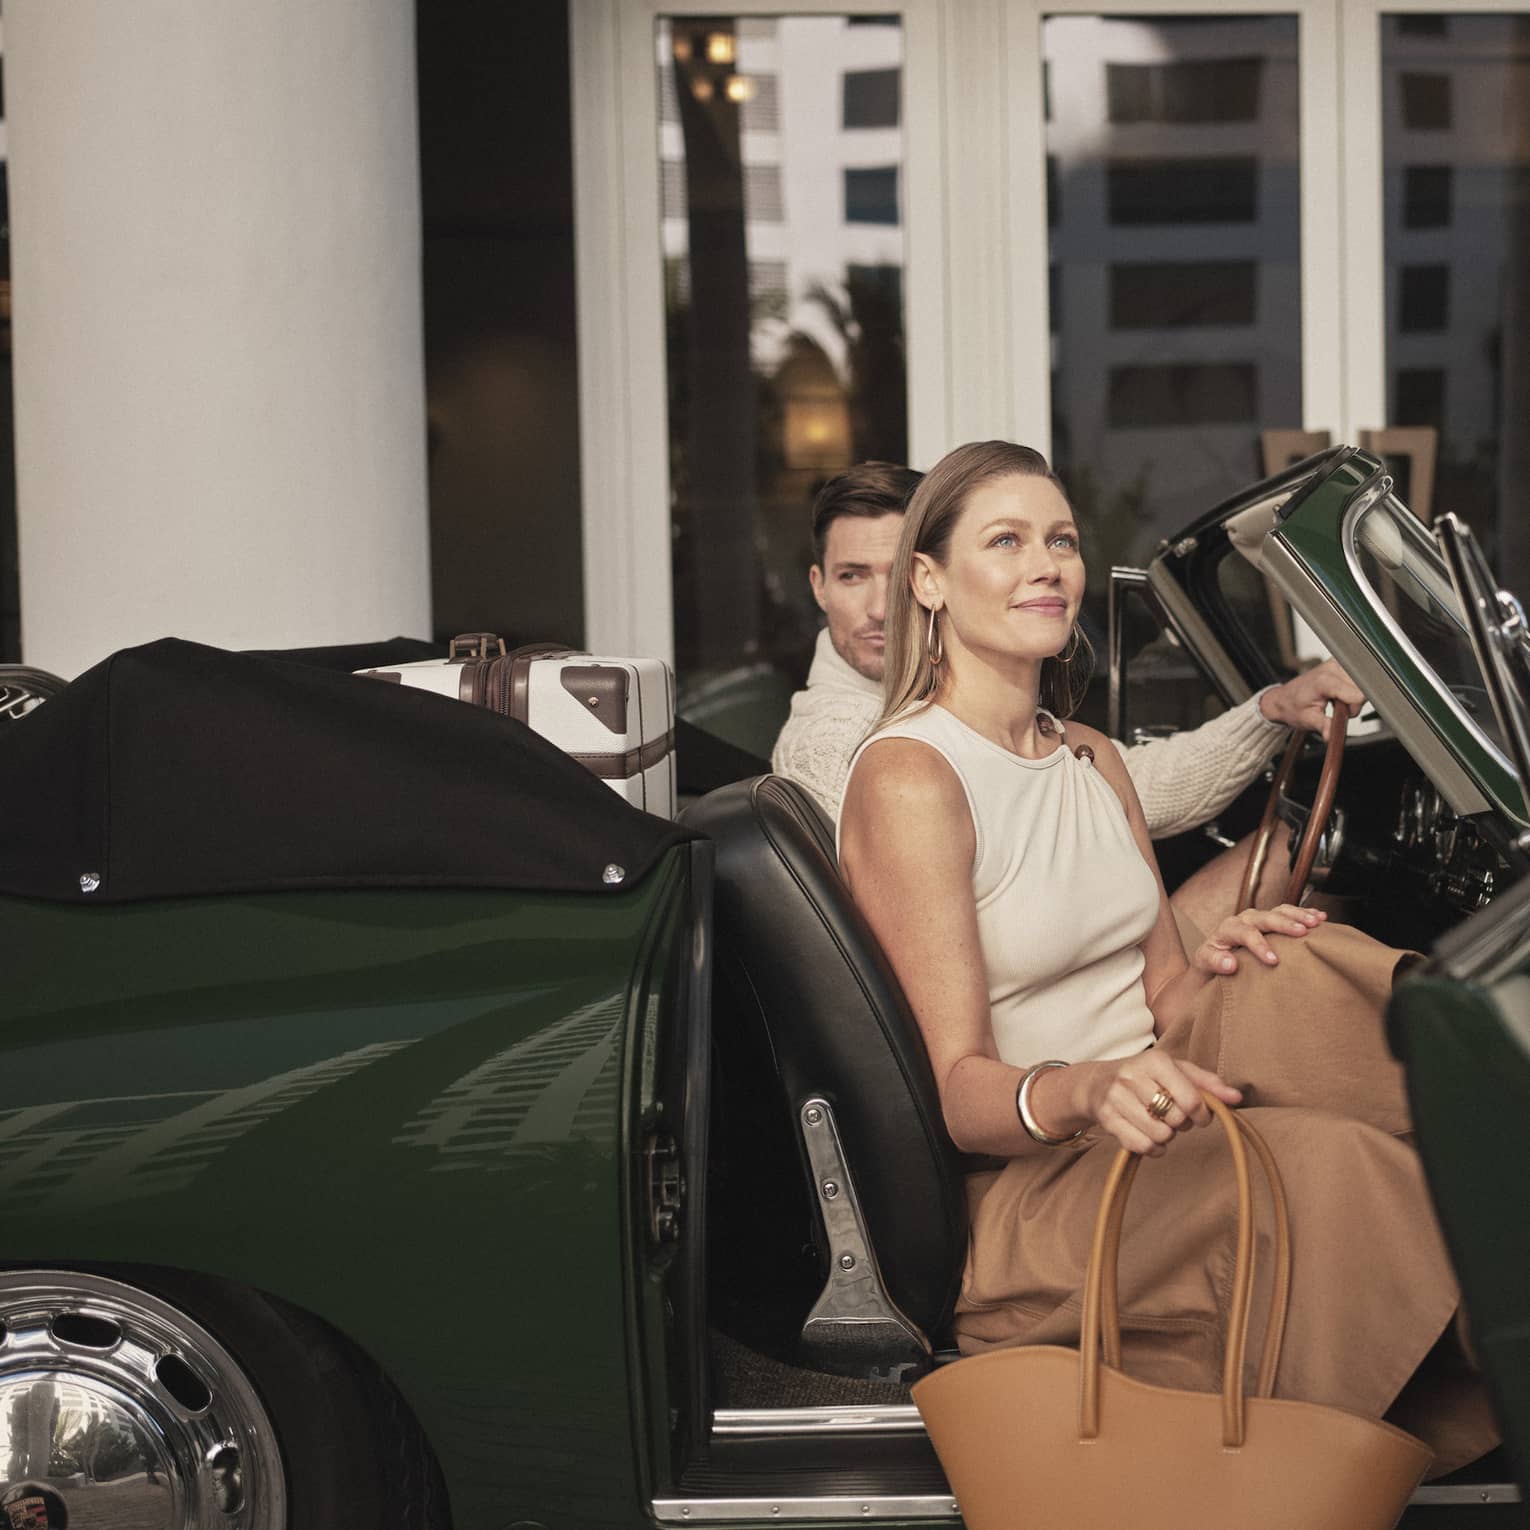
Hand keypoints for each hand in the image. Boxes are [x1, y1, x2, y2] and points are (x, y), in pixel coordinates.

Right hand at [1084, 1050, 1240, 1156]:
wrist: (1097, 1082)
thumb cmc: (1147, 1076)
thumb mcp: (1177, 1071)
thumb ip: (1208, 1083)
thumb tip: (1237, 1098)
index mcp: (1155, 1061)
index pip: (1190, 1099)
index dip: (1202, 1114)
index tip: (1200, 1115)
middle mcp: (1133, 1076)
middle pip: (1176, 1119)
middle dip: (1181, 1124)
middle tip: (1174, 1117)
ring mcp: (1117, 1098)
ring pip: (1160, 1135)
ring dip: (1167, 1137)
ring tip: (1160, 1124)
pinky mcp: (1107, 1119)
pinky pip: (1143, 1146)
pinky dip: (1153, 1148)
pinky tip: (1150, 1136)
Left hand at [1194, 903, 1324, 975]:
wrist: (1215, 956)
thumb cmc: (1211, 961)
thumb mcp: (1205, 962)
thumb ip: (1214, 962)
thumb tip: (1231, 964)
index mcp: (1228, 928)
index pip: (1244, 933)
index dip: (1259, 945)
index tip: (1273, 960)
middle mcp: (1245, 919)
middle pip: (1266, 917)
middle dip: (1285, 923)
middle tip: (1303, 931)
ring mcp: (1260, 917)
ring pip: (1280, 910)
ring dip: (1299, 915)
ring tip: (1316, 922)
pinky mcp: (1272, 920)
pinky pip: (1289, 912)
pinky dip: (1305, 912)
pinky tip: (1320, 917)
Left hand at [1258, 660, 1364, 739]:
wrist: (1283, 699)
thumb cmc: (1293, 707)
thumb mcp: (1308, 720)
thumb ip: (1323, 726)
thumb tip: (1331, 735)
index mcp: (1325, 681)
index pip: (1358, 696)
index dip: (1353, 709)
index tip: (1340, 713)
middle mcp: (1332, 668)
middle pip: (1362, 690)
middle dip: (1353, 703)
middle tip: (1336, 708)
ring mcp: (1336, 663)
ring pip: (1362, 684)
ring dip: (1353, 696)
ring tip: (1336, 700)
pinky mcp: (1339, 663)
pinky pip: (1356, 679)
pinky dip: (1351, 688)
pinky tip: (1338, 692)